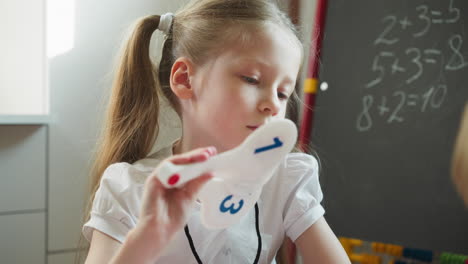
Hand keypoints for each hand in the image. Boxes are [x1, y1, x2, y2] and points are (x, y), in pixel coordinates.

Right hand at [111, 146, 216, 263]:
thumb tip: (210, 172)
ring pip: (176, 162)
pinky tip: (190, 160)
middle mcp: (168, 178)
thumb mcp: (190, 198)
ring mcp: (160, 178)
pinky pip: (166, 166)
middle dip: (197, 156)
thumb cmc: (172, 218)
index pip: (189, 167)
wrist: (159, 231)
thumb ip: (197, 184)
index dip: (200, 161)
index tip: (214, 155)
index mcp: (176, 182)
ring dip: (190, 157)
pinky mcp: (153, 179)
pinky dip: (178, 162)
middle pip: (183, 162)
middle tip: (211, 152)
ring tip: (204, 155)